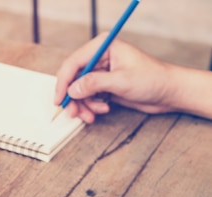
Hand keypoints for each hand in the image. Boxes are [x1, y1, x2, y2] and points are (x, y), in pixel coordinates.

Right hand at [54, 34, 174, 122]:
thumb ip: (94, 84)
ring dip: (83, 105)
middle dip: (73, 98)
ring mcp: (102, 72)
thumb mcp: (121, 81)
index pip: (73, 63)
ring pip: (80, 90)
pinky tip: (103, 110)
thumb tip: (72, 89)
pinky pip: (88, 97)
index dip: (63, 82)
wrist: (170, 92)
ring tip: (93, 115)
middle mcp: (100, 57)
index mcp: (104, 46)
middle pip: (73, 78)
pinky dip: (91, 106)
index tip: (60, 99)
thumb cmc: (153, 80)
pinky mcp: (105, 85)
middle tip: (74, 113)